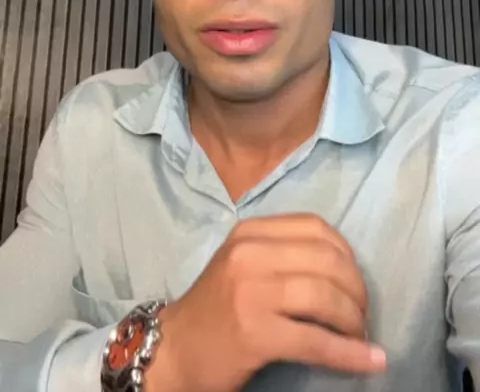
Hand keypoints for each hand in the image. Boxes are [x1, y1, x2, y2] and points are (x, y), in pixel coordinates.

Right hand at [147, 213, 385, 391]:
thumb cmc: (214, 309)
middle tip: (362, 315)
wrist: (172, 350)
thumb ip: (282, 253)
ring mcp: (250, 292)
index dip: (347, 255)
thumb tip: (344, 268)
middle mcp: (250, 254)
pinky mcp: (254, 333)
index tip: (354, 281)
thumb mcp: (242, 264)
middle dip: (357, 290)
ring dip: (354, 320)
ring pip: (325, 297)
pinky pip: (316, 341)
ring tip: (360, 336)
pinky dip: (349, 353)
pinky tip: (369, 361)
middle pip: (327, 261)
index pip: (315, 227)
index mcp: (250, 232)